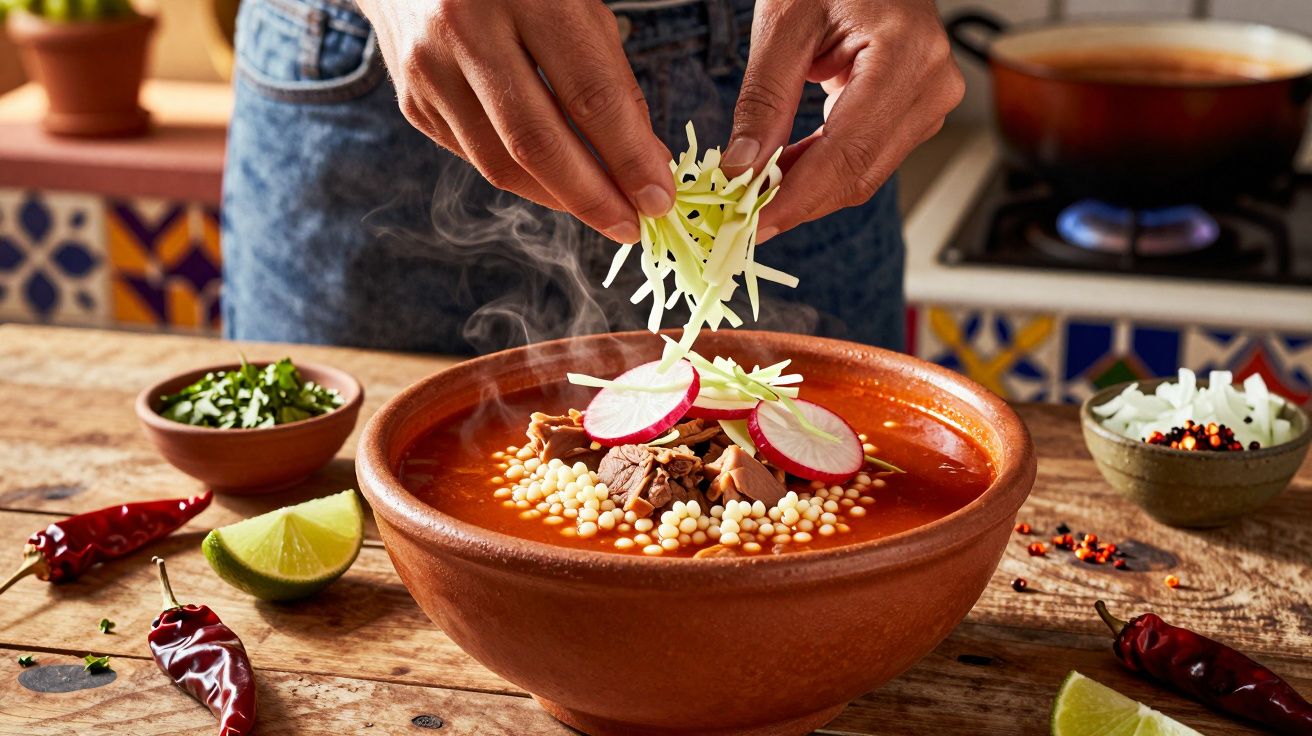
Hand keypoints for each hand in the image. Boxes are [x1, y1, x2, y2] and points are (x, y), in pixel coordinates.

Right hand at [356, 0, 675, 242]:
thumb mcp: (577, 6)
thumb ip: (611, 80)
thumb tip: (645, 164)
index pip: (589, 96)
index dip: (629, 158)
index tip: (659, 198)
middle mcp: (466, 30)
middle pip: (538, 143)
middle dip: (593, 197)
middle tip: (632, 226)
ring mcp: (429, 69)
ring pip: (500, 165)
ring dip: (559, 199)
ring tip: (603, 211)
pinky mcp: (412, 102)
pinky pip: (477, 159)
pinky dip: (524, 179)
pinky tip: (556, 183)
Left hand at [720, 0, 963, 240]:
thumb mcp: (784, 23)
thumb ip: (764, 99)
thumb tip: (743, 167)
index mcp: (905, 56)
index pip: (848, 151)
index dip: (798, 197)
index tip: (753, 223)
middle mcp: (931, 84)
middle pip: (859, 173)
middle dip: (798, 202)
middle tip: (742, 218)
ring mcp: (930, 101)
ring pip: (863, 174)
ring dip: (807, 190)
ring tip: (755, 191)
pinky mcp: (917, 111)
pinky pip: (867, 157)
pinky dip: (821, 170)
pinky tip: (783, 171)